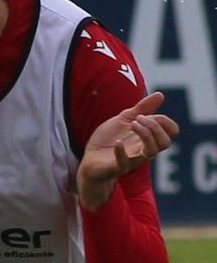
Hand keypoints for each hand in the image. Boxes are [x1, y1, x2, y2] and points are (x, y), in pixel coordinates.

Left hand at [78, 90, 176, 209]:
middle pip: (165, 142)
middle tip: (137, 119)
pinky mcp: (116, 167)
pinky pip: (125, 164)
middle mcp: (143, 150)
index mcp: (147, 138)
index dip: (164, 120)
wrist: (90, 159)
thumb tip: (161, 94)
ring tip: (131, 125)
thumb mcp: (124, 119)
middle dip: (154, 126)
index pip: (171, 132)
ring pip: (152, 152)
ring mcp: (131, 160)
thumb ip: (142, 108)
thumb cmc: (109, 139)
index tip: (143, 114)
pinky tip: (117, 142)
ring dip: (145, 135)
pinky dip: (121, 151)